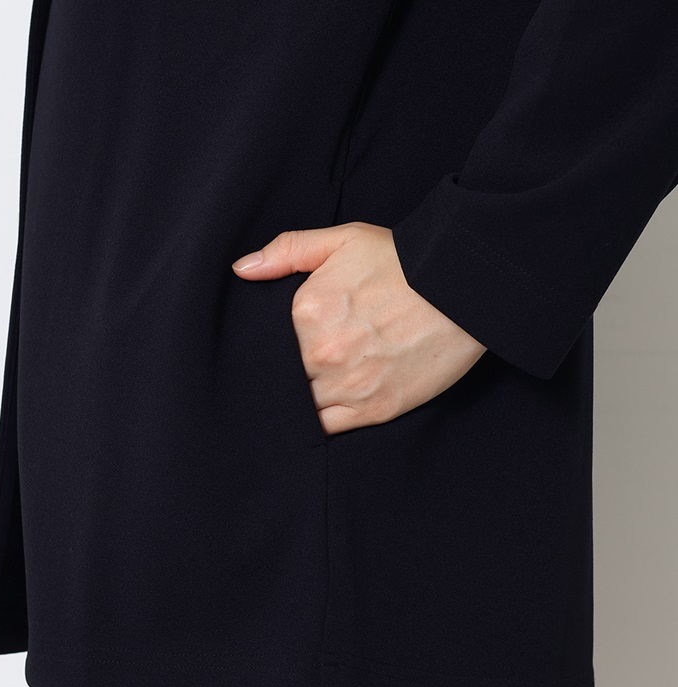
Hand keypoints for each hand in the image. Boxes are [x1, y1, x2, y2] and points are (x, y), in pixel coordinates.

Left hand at [231, 222, 487, 435]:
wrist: (464, 288)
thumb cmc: (403, 261)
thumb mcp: (343, 240)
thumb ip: (287, 251)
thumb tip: (242, 269)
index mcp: (307, 312)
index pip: (268, 346)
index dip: (271, 350)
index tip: (282, 347)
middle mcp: (322, 353)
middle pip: (284, 377)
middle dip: (287, 374)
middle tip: (303, 364)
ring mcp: (348, 385)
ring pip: (303, 405)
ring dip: (303, 398)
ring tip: (316, 385)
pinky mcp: (375, 410)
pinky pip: (328, 428)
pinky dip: (321, 421)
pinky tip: (326, 407)